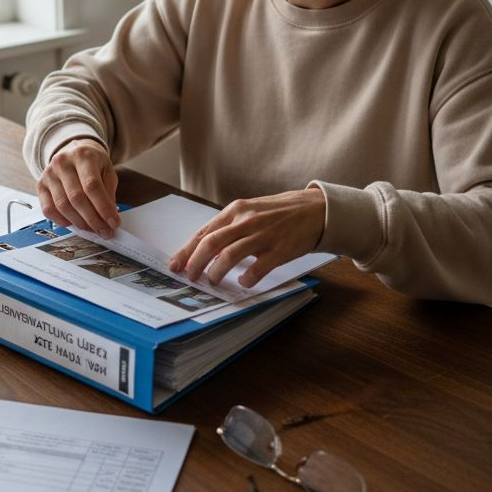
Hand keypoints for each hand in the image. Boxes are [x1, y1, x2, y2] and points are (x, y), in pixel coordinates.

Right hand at [37, 138, 120, 236]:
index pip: (92, 185)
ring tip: (93, 230)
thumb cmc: (93, 164)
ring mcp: (49, 174)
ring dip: (80, 223)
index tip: (113, 223)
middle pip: (76, 198)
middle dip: (93, 220)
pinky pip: (48, 210)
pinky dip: (62, 221)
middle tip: (105, 232)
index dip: (103, 207)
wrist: (72, 152)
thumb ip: (108, 193)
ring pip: (63, 206)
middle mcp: (62, 162)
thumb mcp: (107, 172)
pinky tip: (75, 223)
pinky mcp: (40, 185)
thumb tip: (109, 218)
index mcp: (83, 155)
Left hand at [168, 188, 325, 287]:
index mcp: (236, 210)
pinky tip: (243, 282)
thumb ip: (229, 227)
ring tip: (212, 281)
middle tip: (189, 277)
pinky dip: (246, 278)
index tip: (175, 265)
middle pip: (211, 243)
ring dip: (216, 272)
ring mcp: (263, 235)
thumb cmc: (279, 213)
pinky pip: (257, 268)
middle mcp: (246, 220)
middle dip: (195, 263)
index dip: (187, 251)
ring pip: (229, 255)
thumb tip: (203, 248)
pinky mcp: (279, 250)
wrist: (316, 210)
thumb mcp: (250, 211)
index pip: (204, 232)